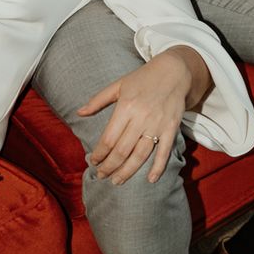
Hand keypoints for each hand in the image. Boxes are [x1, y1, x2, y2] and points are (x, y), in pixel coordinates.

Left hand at [78, 49, 195, 186]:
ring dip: (128, 171)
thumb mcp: (119, 85)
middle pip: (122, 150)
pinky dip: (158, 167)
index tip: (93, 161)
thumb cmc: (143, 78)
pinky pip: (164, 152)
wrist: (174, 71)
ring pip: (140, 155)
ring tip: (117, 181)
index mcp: (126, 106)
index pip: (109, 138)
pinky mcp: (171, 128)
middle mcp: (141, 117)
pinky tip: (150, 180)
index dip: (100, 153)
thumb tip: (79, 113)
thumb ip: (98, 100)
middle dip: (110, 166)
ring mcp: (157, 124)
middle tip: (102, 176)